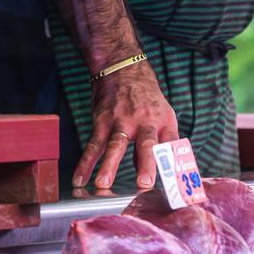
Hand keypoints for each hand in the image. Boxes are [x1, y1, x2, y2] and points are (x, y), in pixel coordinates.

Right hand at [72, 62, 179, 189]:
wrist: (122, 68)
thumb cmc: (145, 98)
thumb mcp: (162, 116)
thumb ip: (158, 145)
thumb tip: (151, 171)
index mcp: (163, 122)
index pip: (171, 145)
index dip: (173, 162)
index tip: (173, 182)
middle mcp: (144, 122)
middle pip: (146, 144)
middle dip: (146, 165)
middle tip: (144, 183)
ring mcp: (121, 122)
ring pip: (115, 145)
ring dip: (109, 165)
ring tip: (103, 184)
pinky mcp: (102, 122)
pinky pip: (93, 145)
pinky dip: (85, 163)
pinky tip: (79, 178)